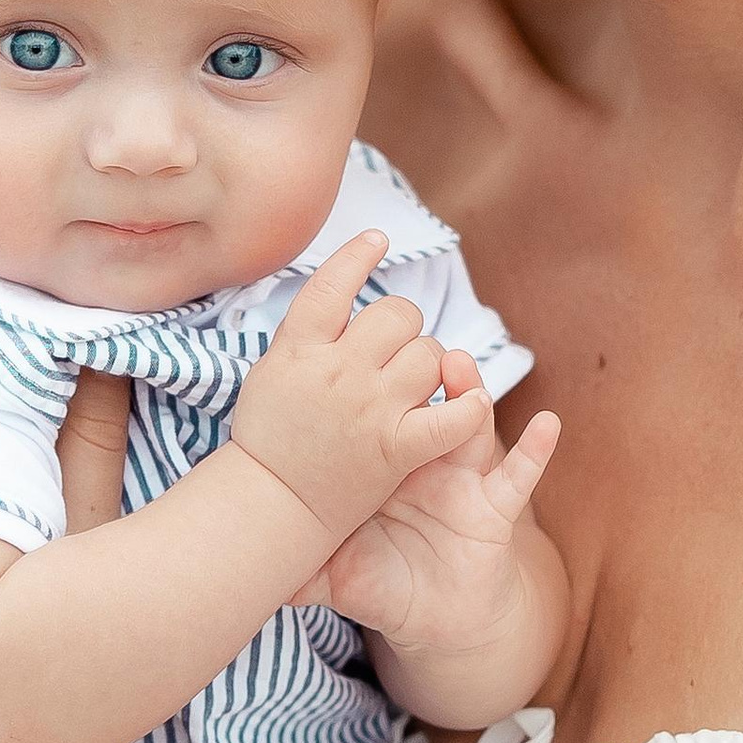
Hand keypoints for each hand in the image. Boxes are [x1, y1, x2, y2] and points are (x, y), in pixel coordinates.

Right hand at [231, 233, 490, 544]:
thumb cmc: (271, 434)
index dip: (358, 255)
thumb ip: (307, 331)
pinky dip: (467, 409)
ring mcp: (369, 410)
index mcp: (298, 349)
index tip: (377, 240)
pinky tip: (471, 404)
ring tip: (411, 383)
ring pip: (429, 355)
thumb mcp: (271, 369)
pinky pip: (450, 416)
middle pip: (397, 315)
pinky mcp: (396, 448)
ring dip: (428, 364)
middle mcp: (336, 373)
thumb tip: (340, 285)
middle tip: (393, 347)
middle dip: (403, 324)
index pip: (332, 285)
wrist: (274, 502)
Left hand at [314, 349, 560, 653]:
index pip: (375, 414)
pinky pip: (520, 477)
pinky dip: (535, 452)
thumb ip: (299, 566)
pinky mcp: (496, 510)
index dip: (369, 382)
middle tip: (402, 346)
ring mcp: (461, 479)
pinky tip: (547, 424)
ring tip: (460, 366)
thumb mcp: (333, 574)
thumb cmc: (382, 582)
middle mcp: (421, 460)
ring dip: (468, 394)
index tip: (349, 345)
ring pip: (468, 426)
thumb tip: (252, 575)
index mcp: (379, 465)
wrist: (432, 615)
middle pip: (422, 403)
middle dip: (419, 374)